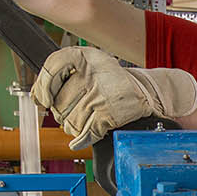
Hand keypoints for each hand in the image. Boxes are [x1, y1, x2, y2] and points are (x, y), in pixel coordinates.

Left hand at [32, 47, 196, 148]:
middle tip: (76, 113)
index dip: (42, 88)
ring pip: (70, 121)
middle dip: (64, 114)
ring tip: (89, 121)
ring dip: (76, 128)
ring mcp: (101, 93)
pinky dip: (85, 139)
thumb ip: (65, 78)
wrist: (155, 93)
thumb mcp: (94, 70)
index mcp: (86, 56)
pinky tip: (89, 135)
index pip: (51, 68)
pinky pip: (86, 132)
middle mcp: (92, 72)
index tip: (43, 99)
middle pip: (58, 102)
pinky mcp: (109, 112)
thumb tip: (41, 99)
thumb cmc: (120, 85)